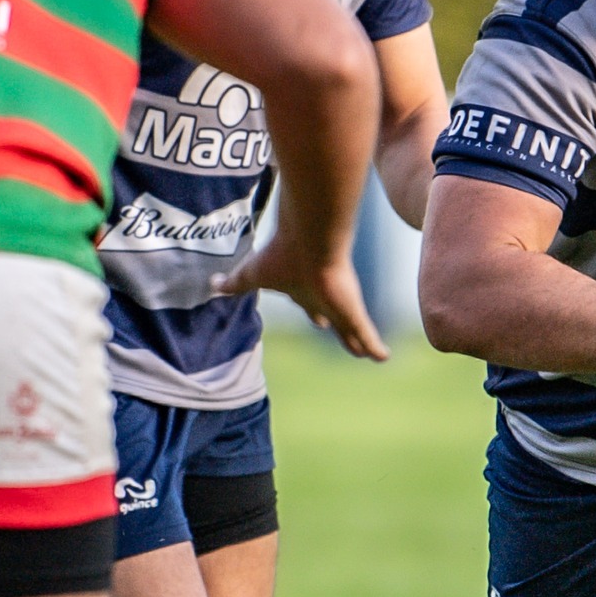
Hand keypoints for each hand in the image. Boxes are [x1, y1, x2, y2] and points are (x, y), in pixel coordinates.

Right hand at [215, 231, 389, 361]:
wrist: (308, 240)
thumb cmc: (279, 255)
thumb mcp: (250, 275)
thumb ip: (233, 283)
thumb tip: (211, 283)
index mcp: (303, 289)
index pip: (310, 305)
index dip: (315, 314)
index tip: (319, 321)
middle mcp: (324, 298)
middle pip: (335, 319)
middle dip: (340, 329)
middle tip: (351, 342)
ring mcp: (341, 305)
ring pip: (353, 330)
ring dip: (360, 342)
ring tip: (371, 354)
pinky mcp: (352, 311)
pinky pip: (366, 335)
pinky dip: (374, 347)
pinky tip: (384, 357)